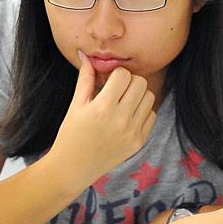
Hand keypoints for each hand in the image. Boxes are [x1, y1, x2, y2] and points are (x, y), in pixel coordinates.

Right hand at [45, 51, 155, 182]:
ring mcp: (132, 133)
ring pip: (149, 98)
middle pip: (141, 83)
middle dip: (129, 82)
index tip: (108, 81)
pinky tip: (127, 116)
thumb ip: (85, 78)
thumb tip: (85, 55)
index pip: (124, 75)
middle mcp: (120, 120)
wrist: (73, 168)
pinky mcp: (138, 143)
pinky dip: (142, 112)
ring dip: (137, 95)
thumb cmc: (70, 134)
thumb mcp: (76, 105)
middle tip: (117, 90)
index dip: (116, 74)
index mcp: (102, 108)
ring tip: (122, 103)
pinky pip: (151, 116)